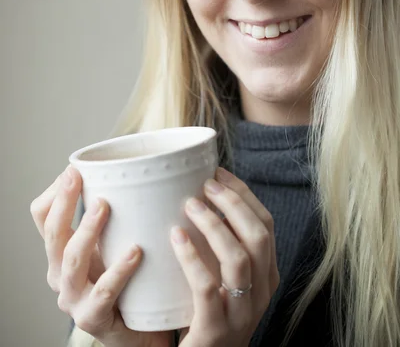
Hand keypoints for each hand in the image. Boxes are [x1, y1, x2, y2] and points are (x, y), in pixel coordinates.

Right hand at [30, 166, 172, 346]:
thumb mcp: (113, 242)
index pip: (42, 215)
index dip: (55, 192)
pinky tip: (135, 251)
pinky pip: (103, 292)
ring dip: (85, 230)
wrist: (141, 329)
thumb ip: (115, 214)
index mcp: (61, 250)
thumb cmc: (129, 281)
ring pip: (70, 261)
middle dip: (64, 202)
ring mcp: (73, 298)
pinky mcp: (93, 318)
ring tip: (104, 206)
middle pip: (52, 233)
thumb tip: (131, 170)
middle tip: (78, 177)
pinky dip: (119, 270)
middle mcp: (60, 273)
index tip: (74, 169)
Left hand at [170, 167, 279, 346]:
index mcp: (267, 274)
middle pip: (258, 236)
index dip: (244, 194)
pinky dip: (191, 257)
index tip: (218, 173)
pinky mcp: (216, 329)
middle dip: (233, 202)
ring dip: (214, 224)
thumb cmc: (210, 311)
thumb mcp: (228, 278)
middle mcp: (261, 292)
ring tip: (190, 205)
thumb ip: (224, 246)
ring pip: (238, 259)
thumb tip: (202, 195)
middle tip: (205, 184)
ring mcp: (242, 312)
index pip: (266, 224)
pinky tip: (176, 236)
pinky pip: (207, 287)